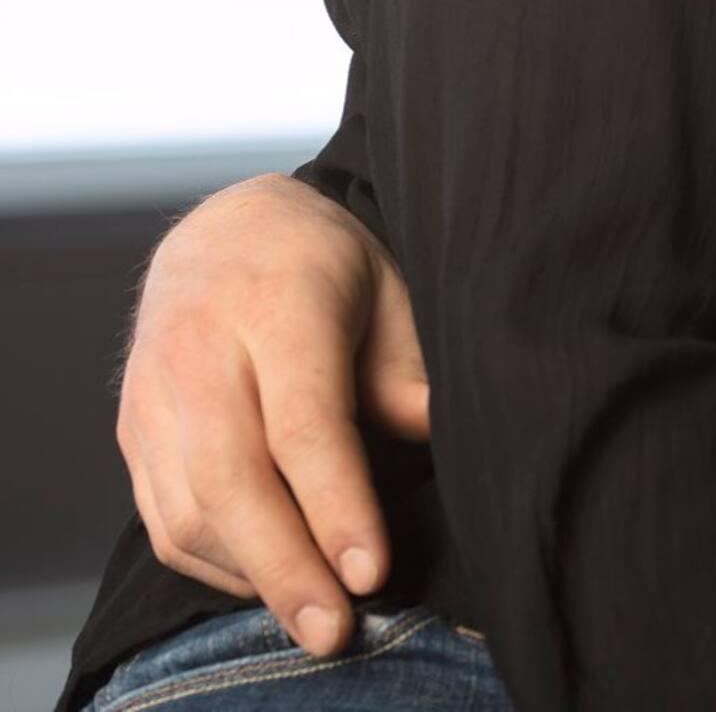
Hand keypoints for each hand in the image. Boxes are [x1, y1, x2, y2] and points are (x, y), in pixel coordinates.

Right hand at [116, 174, 430, 656]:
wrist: (226, 229)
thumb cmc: (327, 265)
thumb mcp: (391, 289)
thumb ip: (408, 372)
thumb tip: (439, 444)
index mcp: (276, 305)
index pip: (302, 424)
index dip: (337, 505)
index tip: (372, 570)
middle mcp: (199, 352)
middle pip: (231, 480)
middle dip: (287, 567)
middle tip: (337, 629)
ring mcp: (154, 396)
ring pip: (188, 511)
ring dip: (252, 577)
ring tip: (316, 619)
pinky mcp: (133, 432)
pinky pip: (164, 520)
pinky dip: (217, 564)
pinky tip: (272, 580)